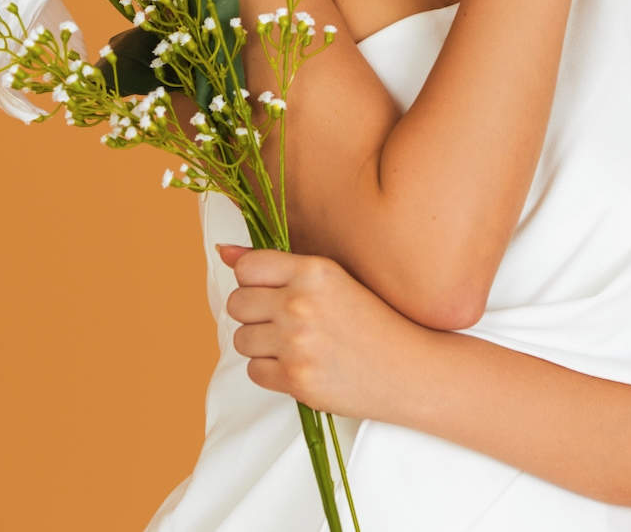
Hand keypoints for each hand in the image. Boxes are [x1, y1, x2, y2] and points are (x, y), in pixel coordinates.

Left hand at [221, 244, 421, 416]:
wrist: (407, 367)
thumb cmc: (372, 319)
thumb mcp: (332, 279)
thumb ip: (277, 264)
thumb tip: (223, 250)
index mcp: (314, 271)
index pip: (247, 267)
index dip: (253, 280)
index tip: (271, 289)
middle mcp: (301, 303)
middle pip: (237, 303)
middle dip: (254, 313)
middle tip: (285, 319)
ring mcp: (297, 343)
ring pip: (241, 339)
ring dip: (261, 343)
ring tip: (294, 343)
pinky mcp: (296, 380)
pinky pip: (254, 371)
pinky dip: (271, 370)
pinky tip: (300, 364)